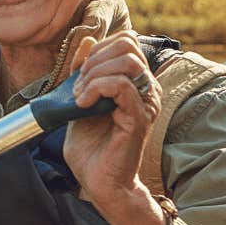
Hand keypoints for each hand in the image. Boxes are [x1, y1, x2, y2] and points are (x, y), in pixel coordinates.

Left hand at [62, 31, 166, 224]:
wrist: (98, 183)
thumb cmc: (92, 149)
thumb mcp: (81, 100)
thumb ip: (85, 72)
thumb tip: (87, 41)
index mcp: (136, 83)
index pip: (126, 42)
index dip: (98, 49)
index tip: (80, 74)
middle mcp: (147, 90)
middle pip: (128, 45)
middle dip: (95, 59)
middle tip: (79, 85)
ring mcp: (146, 103)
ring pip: (127, 62)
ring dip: (95, 73)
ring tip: (80, 95)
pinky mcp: (139, 117)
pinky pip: (121, 85)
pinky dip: (96, 88)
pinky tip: (83, 103)